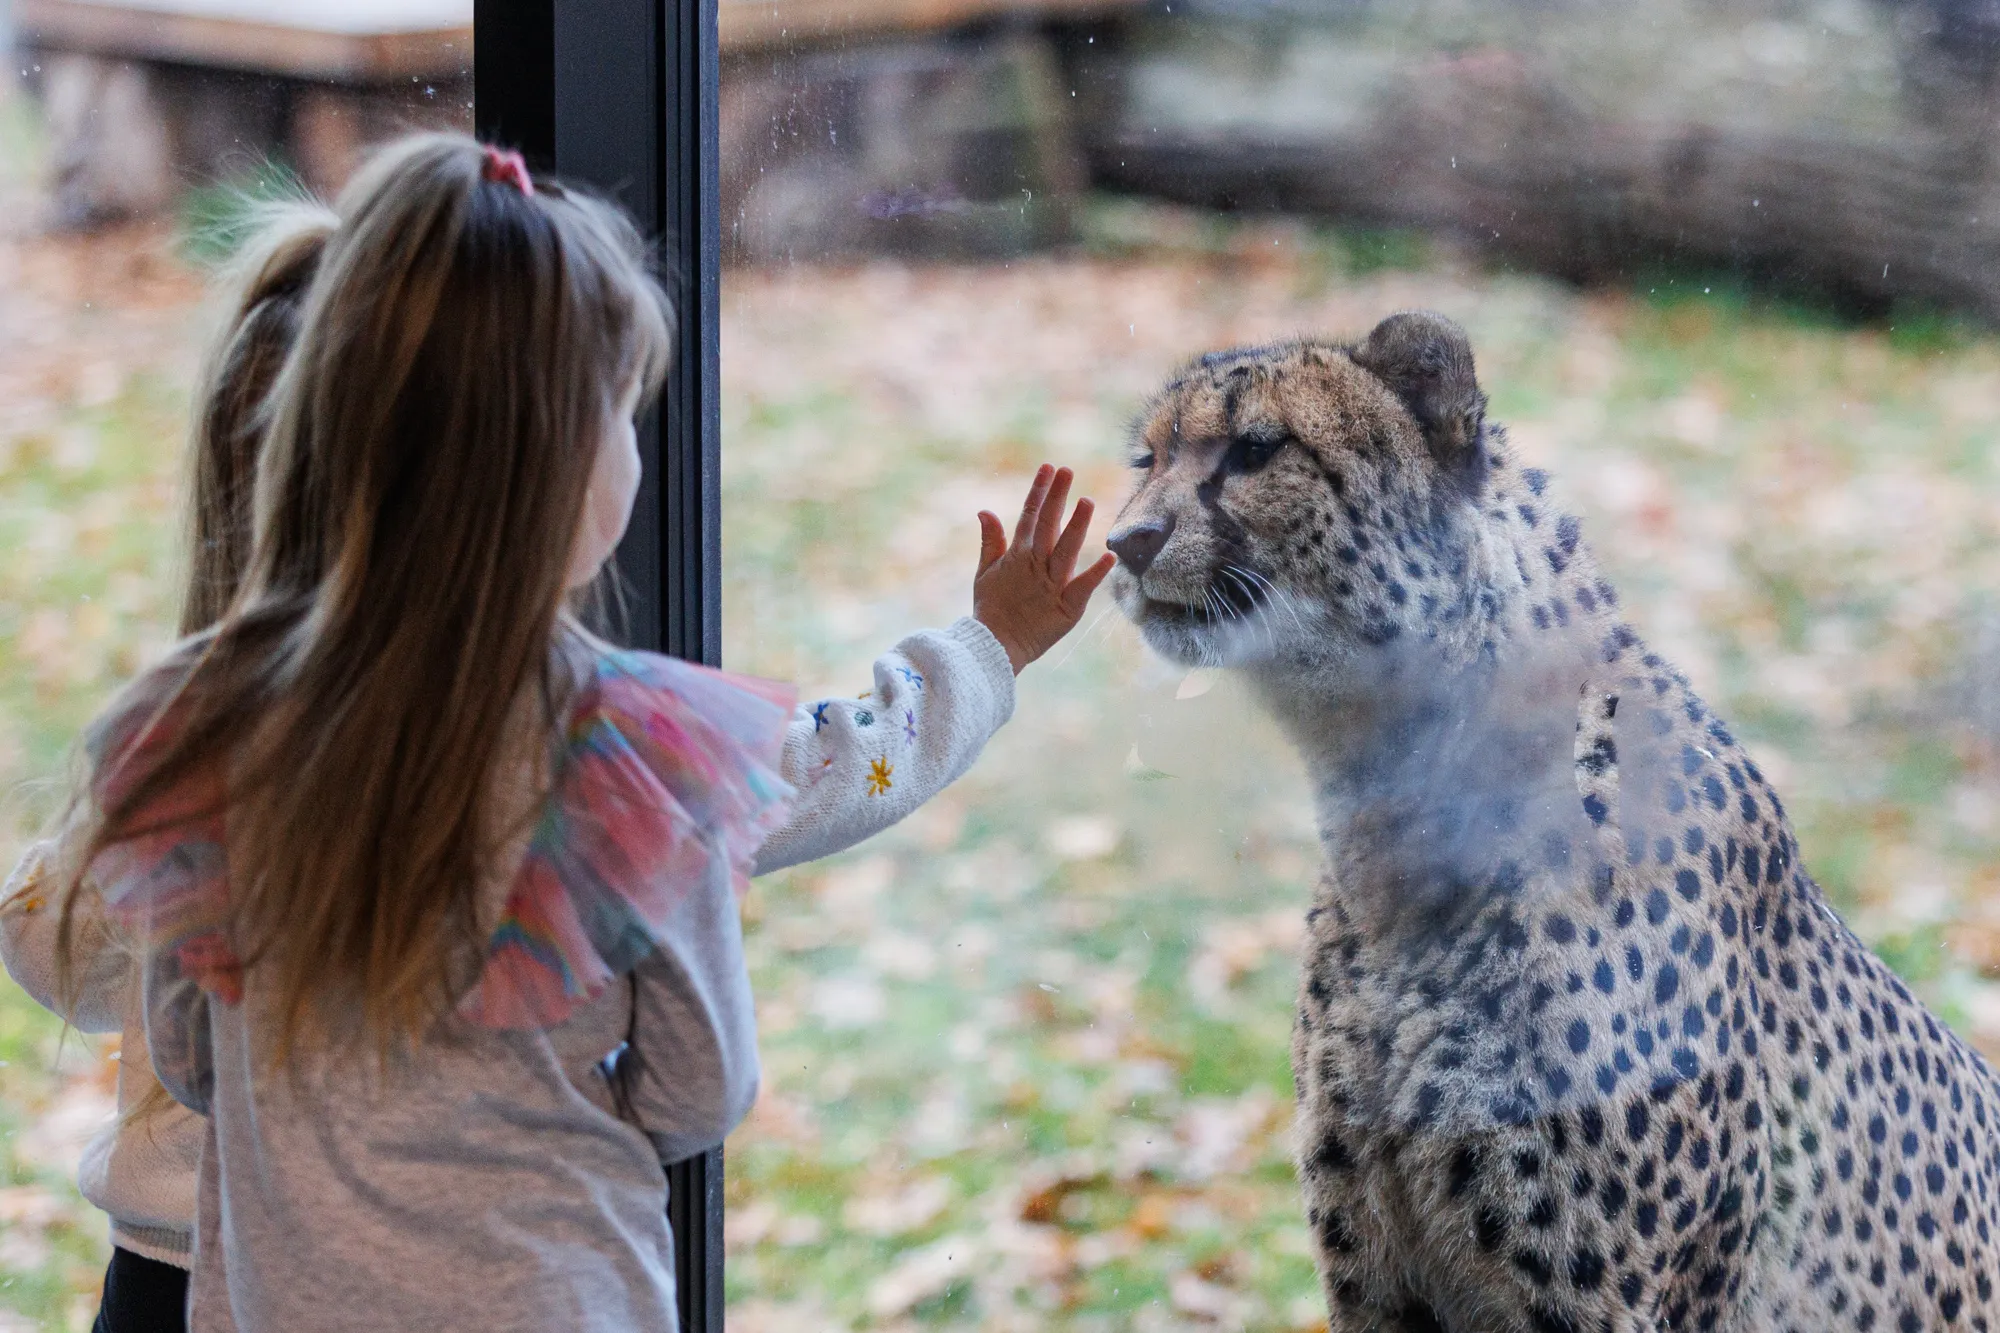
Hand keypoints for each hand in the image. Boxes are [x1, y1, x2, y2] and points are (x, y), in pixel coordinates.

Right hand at [974, 464, 1116, 674]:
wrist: (993, 648)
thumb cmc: (991, 611)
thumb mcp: (985, 573)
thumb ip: (990, 541)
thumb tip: (984, 509)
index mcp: (1017, 556)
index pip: (1029, 516)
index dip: (1039, 491)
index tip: (1048, 468)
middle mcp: (1035, 565)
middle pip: (1047, 525)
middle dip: (1056, 497)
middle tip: (1067, 471)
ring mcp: (1051, 585)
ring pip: (1065, 550)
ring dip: (1075, 526)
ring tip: (1086, 501)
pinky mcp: (1066, 607)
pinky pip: (1082, 587)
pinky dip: (1096, 574)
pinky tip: (1110, 557)